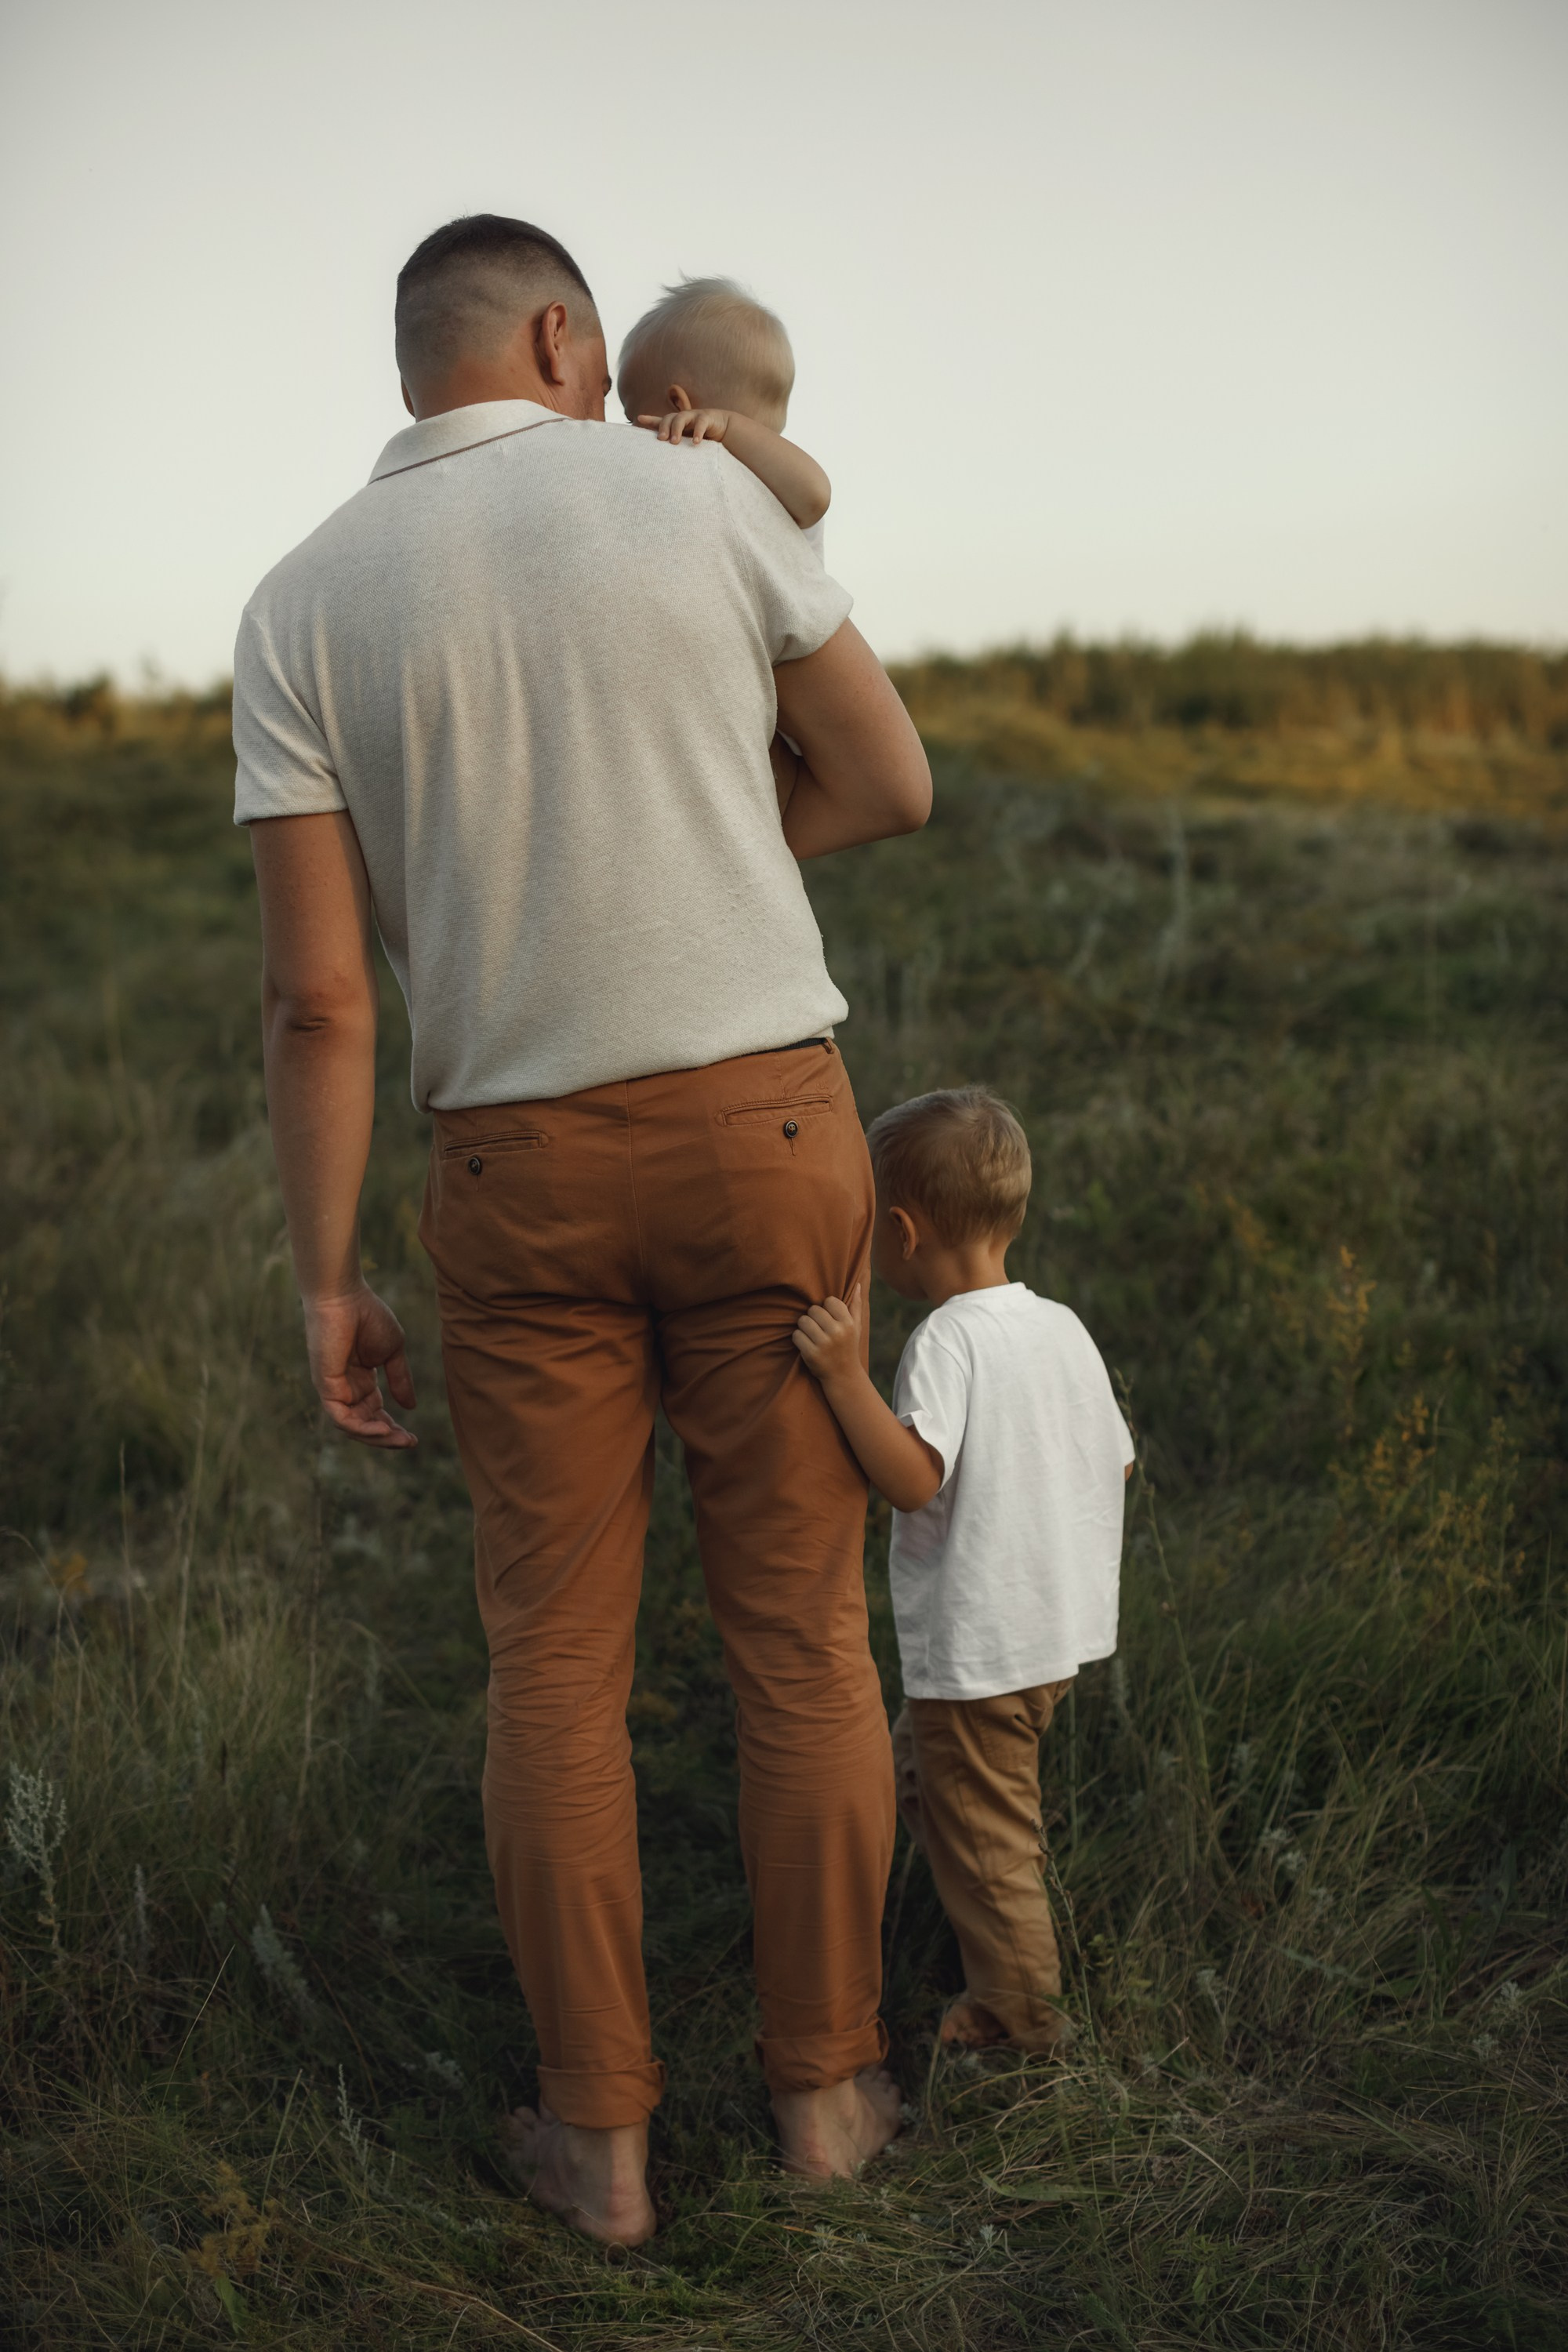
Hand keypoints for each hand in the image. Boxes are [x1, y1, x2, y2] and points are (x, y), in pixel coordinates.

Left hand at [303, 1286, 417, 1449]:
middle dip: (386, 1438)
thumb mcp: (392, 1352)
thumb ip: (400, 1379)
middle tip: (409, 1443)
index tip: (413, 1438)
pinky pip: (341, 1417)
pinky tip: (382, 1428)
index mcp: (359, 1380)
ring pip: (352, 1427)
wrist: (345, 1296)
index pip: (374, 1414)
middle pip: (364, 1425)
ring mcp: (333, 1388)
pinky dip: (361, 1428)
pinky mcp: (325, 1386)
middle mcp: (345, 1388)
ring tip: (399, 1439)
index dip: (392, 1429)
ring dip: (376, 1437)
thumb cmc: (368, 1315)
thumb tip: (411, 1407)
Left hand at [636, 406, 731, 445]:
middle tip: (661, 440)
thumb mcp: (688, 444)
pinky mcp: (707, 417)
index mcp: (677, 424)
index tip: (639, 419)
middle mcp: (683, 418)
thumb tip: (663, 464)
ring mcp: (694, 416)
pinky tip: (696, 443)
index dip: (650, 419)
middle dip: (664, 428)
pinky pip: (701, 422)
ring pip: (681, 418)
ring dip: (676, 429)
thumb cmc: (704, 438)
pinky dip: (698, 432)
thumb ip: (678, 450)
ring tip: (674, 443)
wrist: (725, 429)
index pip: (661, 420)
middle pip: (669, 418)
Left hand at [793, 1285, 864, 1385]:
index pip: (829, 1301)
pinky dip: (798, 1339)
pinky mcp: (811, 1354)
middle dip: (813, 1317)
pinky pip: (796, 1335)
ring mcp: (824, 1344)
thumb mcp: (856, 1327)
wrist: (843, 1377)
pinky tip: (806, 1344)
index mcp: (849, 1323)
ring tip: (811, 1335)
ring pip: (803, 1321)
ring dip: (804, 1327)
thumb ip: (856, 1306)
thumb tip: (858, 1284)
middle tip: (818, 1328)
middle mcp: (837, 1332)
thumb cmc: (848, 1347)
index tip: (829, 1319)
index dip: (826, 1309)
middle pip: (813, 1310)